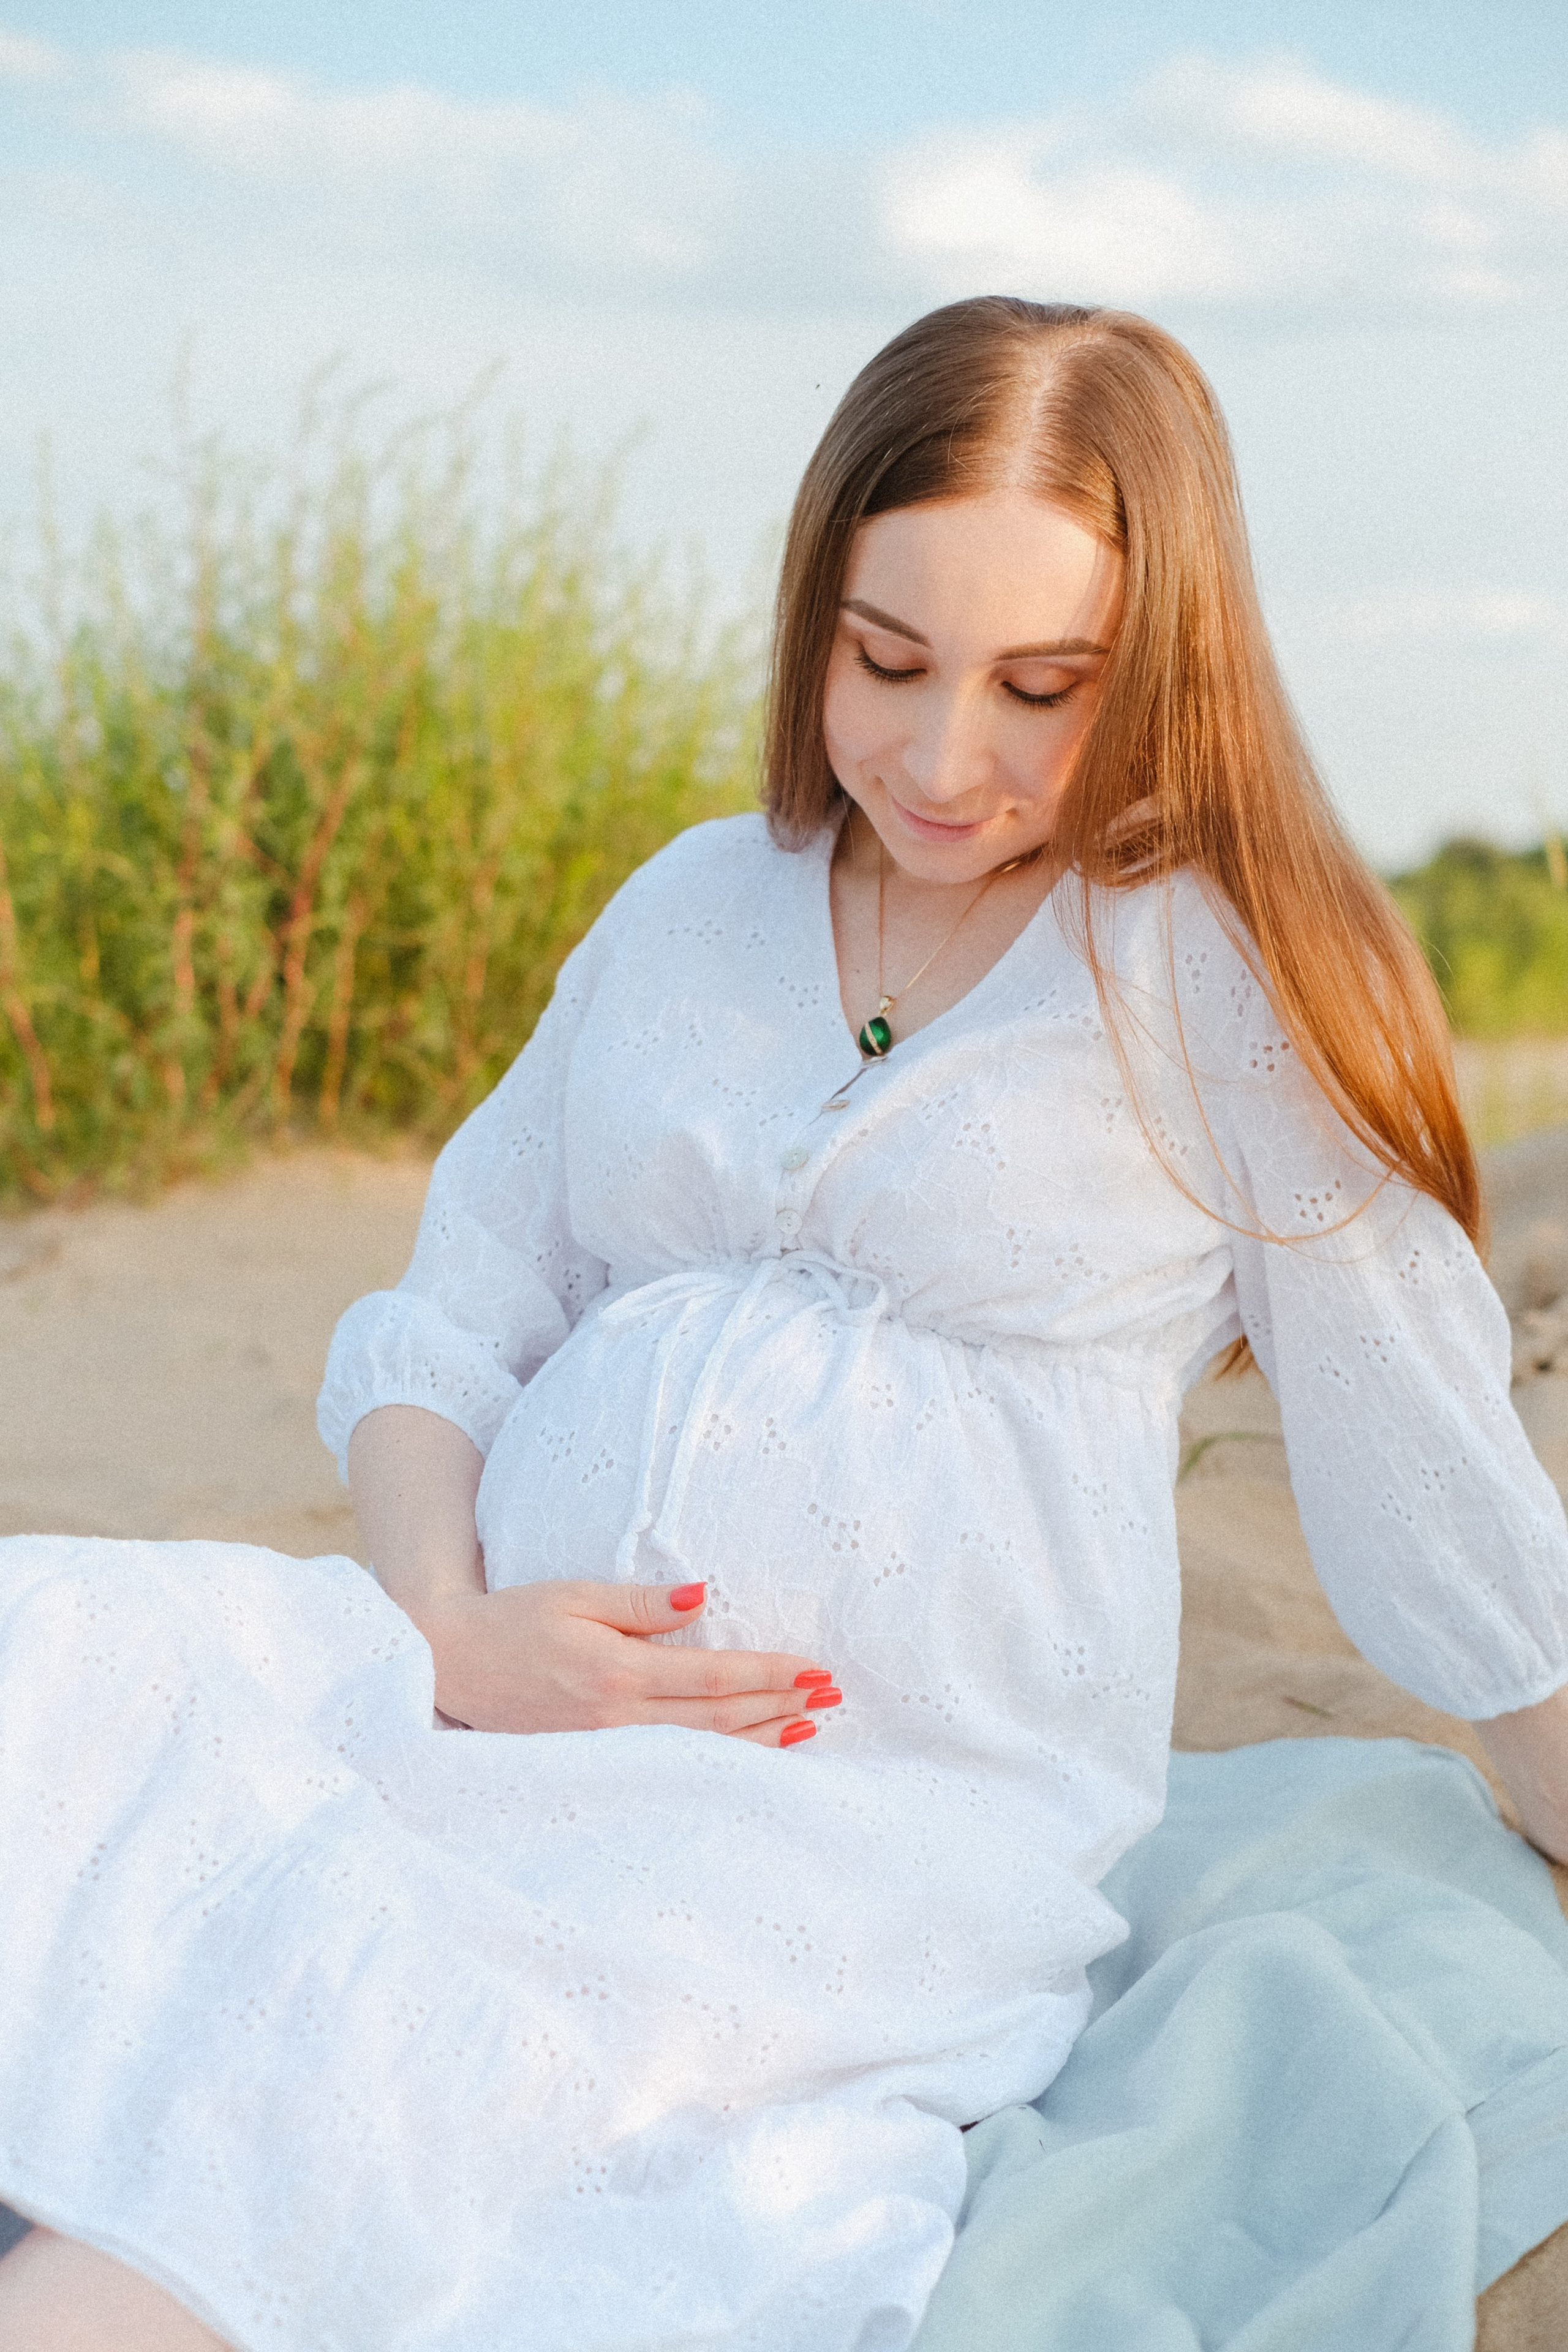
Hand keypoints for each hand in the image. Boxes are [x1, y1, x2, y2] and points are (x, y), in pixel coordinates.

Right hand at [414, 1577, 841, 1744]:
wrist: (449, 1666)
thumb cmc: (512, 1621)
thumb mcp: (575, 1595)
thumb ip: (641, 1602)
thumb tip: (704, 1598)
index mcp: (618, 1672)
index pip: (713, 1677)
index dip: (769, 1675)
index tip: (814, 1671)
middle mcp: (619, 1718)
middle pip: (719, 1719)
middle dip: (780, 1707)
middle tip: (831, 1697)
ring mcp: (608, 1748)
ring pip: (701, 1748)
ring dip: (759, 1738)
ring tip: (809, 1728)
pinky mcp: (596, 1761)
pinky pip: (672, 1761)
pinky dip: (717, 1758)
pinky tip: (745, 1754)